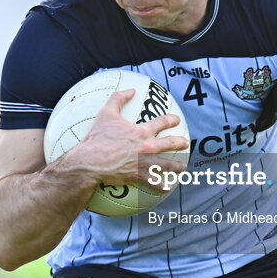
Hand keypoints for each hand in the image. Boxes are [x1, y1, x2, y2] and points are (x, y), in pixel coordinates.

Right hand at [67, 89, 189, 186]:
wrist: (91, 161)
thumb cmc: (97, 137)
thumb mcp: (106, 113)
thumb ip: (118, 99)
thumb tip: (130, 90)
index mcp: (141, 131)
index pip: (162, 123)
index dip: (171, 120)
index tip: (176, 120)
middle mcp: (147, 147)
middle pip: (170, 144)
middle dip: (180, 143)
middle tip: (185, 143)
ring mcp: (144, 163)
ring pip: (167, 165)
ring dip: (176, 167)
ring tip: (182, 168)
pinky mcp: (138, 176)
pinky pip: (153, 182)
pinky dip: (161, 185)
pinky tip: (166, 187)